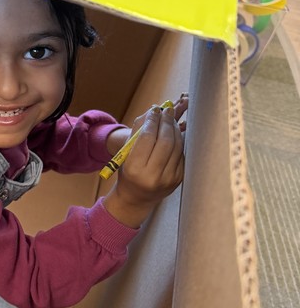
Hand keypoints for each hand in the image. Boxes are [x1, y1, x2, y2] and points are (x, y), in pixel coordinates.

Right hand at [103, 94, 186, 227]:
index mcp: (135, 169)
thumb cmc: (128, 172)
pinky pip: (182, 154)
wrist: (136, 198)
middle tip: (166, 110)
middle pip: (165, 141)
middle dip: (166, 122)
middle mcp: (153, 175)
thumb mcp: (125, 153)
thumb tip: (152, 111)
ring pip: (177, 146)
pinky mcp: (179, 179)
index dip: (152, 120)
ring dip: (175, 129)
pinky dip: (179, 140)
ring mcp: (169, 179)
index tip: (154, 109)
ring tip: (170, 119)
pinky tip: (175, 133)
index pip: (147, 137)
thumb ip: (137, 131)